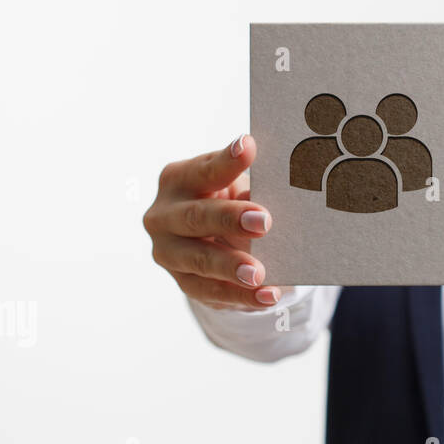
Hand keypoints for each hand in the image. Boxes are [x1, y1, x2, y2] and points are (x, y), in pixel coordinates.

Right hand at [142, 134, 291, 309]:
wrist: (210, 239)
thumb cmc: (228, 200)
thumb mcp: (236, 189)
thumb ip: (248, 190)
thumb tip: (279, 192)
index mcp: (179, 179)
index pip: (204, 169)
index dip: (226, 160)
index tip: (249, 147)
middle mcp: (164, 214)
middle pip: (196, 216)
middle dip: (230, 219)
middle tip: (264, 221)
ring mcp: (168, 251)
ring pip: (199, 259)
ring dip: (231, 266)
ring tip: (258, 273)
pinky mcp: (182, 282)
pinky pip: (211, 292)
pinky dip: (241, 296)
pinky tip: (267, 295)